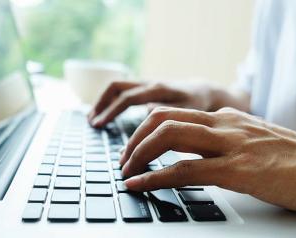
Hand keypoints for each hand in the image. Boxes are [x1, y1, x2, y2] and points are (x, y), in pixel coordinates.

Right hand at [88, 81, 216, 126]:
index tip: (98, 125)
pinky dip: (112, 101)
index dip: (110, 112)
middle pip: (116, 87)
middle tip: (92, 122)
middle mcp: (148, 83)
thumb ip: (167, 110)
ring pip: (117, 87)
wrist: (203, 90)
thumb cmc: (197, 103)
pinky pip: (123, 90)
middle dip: (101, 104)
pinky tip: (107, 113)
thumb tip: (146, 111)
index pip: (126, 98)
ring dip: (103, 101)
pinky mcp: (145, 88)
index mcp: (157, 89)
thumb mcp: (188, 110)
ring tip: (94, 118)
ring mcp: (145, 84)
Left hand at [121, 106, 295, 214]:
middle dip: (135, 139)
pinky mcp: (239, 170)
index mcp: (227, 118)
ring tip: (126, 171)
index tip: (135, 148)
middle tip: (123, 159)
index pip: (174, 114)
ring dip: (139, 154)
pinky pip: (185, 170)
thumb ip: (224, 140)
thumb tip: (195, 152)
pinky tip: (140, 184)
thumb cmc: (294, 159)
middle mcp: (225, 124)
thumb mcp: (252, 140)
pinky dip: (155, 177)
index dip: (146, 130)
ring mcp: (231, 145)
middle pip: (164, 120)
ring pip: (169, 137)